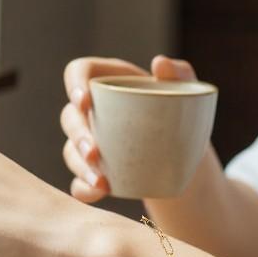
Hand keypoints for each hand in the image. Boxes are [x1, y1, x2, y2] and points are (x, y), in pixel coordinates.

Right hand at [61, 53, 198, 202]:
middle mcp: (93, 110)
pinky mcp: (95, 170)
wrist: (187, 153)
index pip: (78, 72)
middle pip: (70, 117)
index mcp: (108, 81)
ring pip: (71, 151)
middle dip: (78, 135)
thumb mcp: (187, 90)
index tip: (85, 102)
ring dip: (81, 166)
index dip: (73, 84)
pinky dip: (85, 189)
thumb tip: (159, 63)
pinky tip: (99, 193)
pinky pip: (79, 181)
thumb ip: (180, 73)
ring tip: (101, 181)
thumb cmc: (182, 112)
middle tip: (95, 152)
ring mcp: (91, 141)